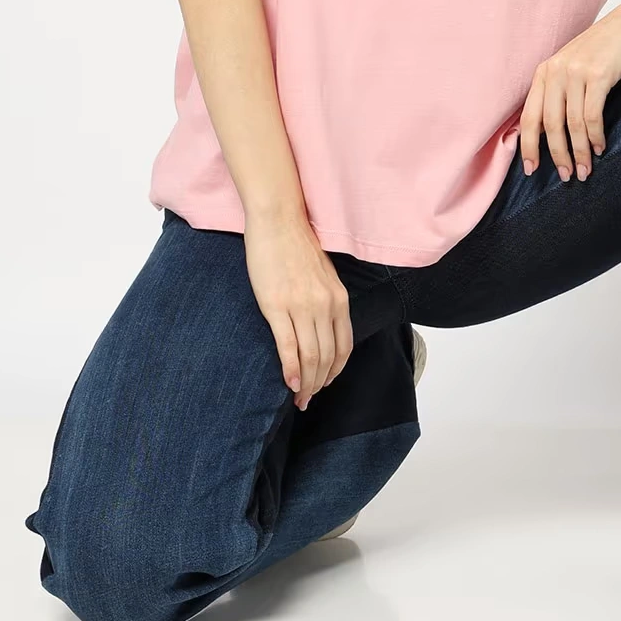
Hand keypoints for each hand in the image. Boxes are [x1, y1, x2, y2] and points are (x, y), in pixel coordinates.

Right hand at [243, 213, 353, 410]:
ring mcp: (302, 307)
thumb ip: (328, 301)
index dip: (335, 370)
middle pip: (326, 357)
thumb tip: (323, 327)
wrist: (278, 221)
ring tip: (299, 398)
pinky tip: (289, 383)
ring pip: (309, 357)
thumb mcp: (325, 275)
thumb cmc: (297, 246)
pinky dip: (290, 370)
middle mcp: (325, 306)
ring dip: (306, 383)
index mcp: (338, 299)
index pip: (343, 346)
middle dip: (319, 383)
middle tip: (309, 400)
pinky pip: (287, 347)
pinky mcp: (277, 306)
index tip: (325, 383)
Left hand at [519, 1, 620, 181]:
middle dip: (558, 156)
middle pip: (550, 125)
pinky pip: (593, 115)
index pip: (529, 117)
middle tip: (567, 176)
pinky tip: (601, 148)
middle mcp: (555, 72)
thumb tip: (547, 133)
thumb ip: (556, 93)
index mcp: (544, 72)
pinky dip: (596, 137)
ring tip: (585, 170)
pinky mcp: (599, 76)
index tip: (531, 170)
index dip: (529, 147)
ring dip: (580, 152)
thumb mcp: (570, 67)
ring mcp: (576, 73)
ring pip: (572, 124)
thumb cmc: (600, 50)